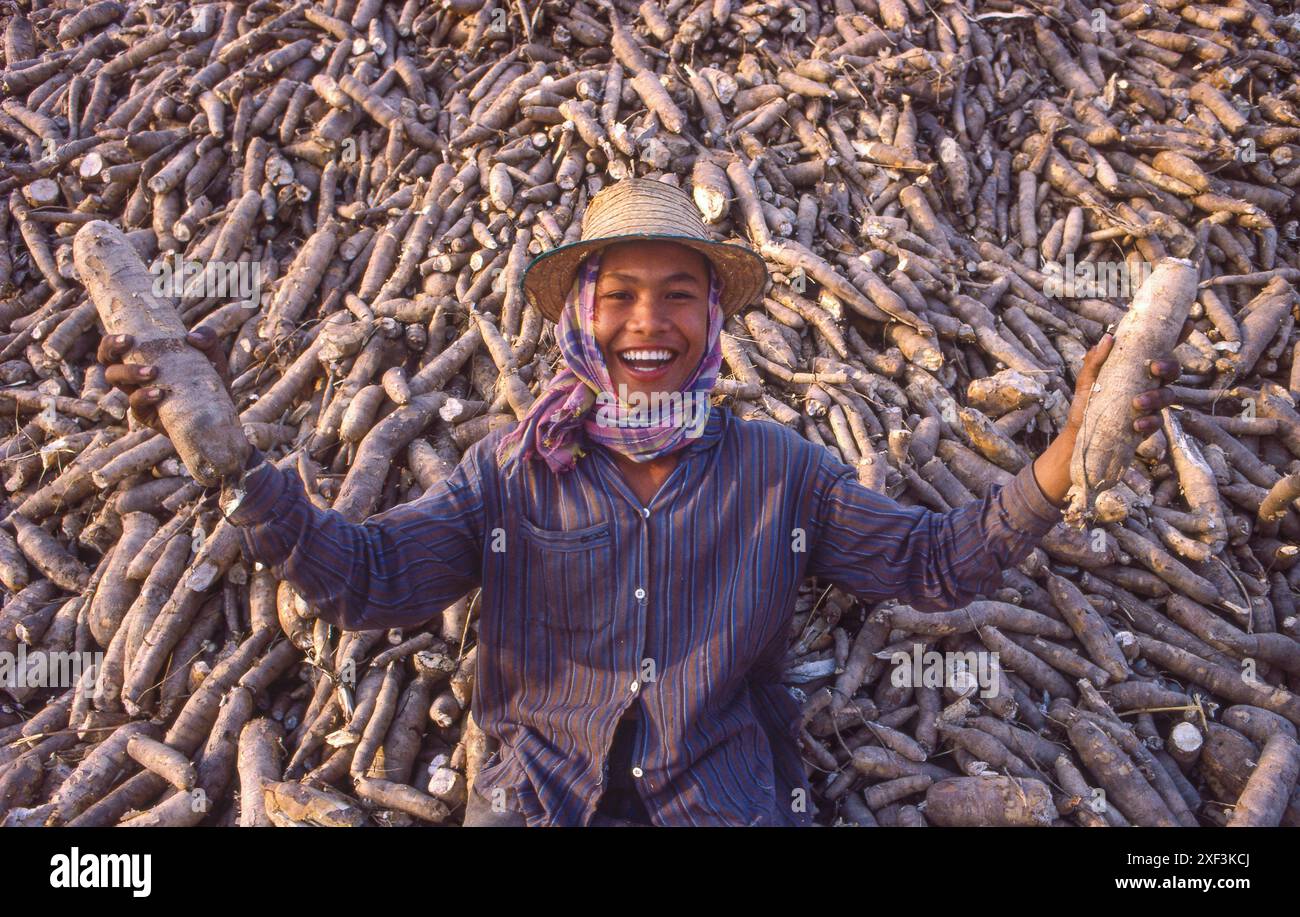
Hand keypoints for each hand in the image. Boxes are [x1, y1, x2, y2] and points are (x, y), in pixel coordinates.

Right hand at [97, 327, 229, 434]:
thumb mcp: (211, 354)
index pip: (115, 347)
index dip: (112, 341)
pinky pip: (135, 406)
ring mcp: (138, 395)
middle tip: (130, 343)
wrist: (218, 410)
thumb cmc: (209, 377)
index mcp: (143, 358)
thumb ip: (207, 338)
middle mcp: (135, 376)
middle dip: (110, 350)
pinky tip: (160, 394)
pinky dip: (143, 396)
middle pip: (107, 361)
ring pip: (115, 380)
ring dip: (128, 371)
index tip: (128, 337)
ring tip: (152, 371)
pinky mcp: (146, 414)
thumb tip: (191, 337)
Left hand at [1066, 333, 1181, 435]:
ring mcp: (1152, 403)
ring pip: (1168, 395)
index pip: (1163, 349)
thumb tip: (1109, 337)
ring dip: (1156, 397)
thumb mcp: (1087, 377)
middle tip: (1154, 367)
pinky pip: (1157, 421)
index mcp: (1140, 367)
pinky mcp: (1148, 423)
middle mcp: (1151, 383)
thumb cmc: (1087, 398)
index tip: (1188, 323)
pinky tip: (1137, 423)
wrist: (1081, 429)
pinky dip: (1149, 421)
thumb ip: (1096, 359)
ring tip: (1137, 402)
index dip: (1179, 336)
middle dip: (1169, 367)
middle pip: (1173, 371)